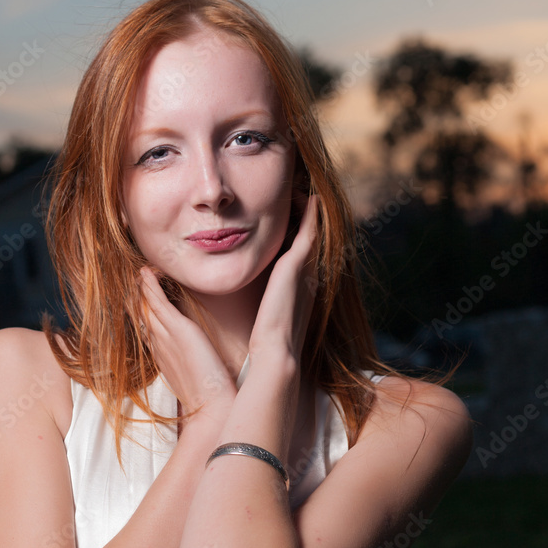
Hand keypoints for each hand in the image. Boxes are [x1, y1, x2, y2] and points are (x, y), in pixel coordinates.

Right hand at [139, 267, 235, 416]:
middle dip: (137, 298)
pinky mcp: (178, 330)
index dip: (142, 313)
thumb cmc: (207, 399)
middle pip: (142, 316)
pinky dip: (151, 287)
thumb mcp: (193, 379)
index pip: (147, 329)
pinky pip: (159, 303)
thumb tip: (190, 361)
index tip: (138, 300)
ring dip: (143, 288)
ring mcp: (166, 337)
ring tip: (139, 272)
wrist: (212, 408)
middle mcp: (159, 345)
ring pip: (147, 307)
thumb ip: (188, 367)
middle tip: (134, 280)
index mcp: (162, 356)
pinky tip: (146, 273)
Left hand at [247, 193, 319, 364]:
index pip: (298, 257)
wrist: (273, 354)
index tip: (287, 221)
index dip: (295, 237)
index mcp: (297, 291)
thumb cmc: (263, 343)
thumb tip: (236, 302)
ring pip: (311, 233)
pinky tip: (308, 198)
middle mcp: (306, 279)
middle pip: (308, 242)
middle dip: (305, 221)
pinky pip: (309, 233)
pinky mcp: (299, 266)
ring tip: (300, 193)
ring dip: (307, 214)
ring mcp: (306, 271)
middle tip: (298, 197)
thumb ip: (258, 306)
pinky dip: (310, 216)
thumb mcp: (263, 318)